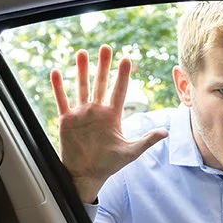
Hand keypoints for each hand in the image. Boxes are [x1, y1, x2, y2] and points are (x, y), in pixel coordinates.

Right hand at [50, 45, 167, 203]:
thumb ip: (146, 140)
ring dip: (81, 70)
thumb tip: (165, 132)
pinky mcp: (67, 120)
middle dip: (103, 66)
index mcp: (113, 116)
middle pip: (101, 84)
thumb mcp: (130, 152)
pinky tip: (56, 72)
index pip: (119, 91)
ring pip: (82, 87)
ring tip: (82, 53)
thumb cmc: (109, 164)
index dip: (123, 76)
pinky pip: (62, 100)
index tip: (126, 59)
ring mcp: (82, 114)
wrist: (87, 175)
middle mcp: (97, 111)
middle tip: (105, 47)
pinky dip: (58, 87)